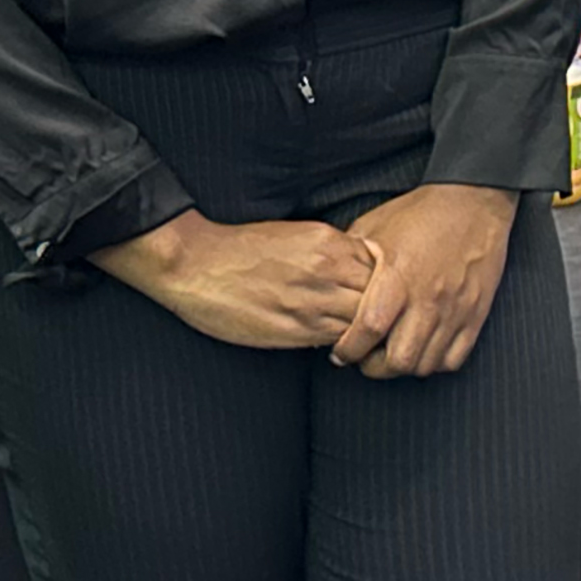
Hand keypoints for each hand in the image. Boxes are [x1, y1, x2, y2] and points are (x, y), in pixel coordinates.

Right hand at [105, 209, 378, 348]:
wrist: (194, 264)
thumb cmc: (241, 249)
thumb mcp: (295, 235)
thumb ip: (330, 253)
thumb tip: (359, 272)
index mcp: (328, 242)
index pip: (382, 266)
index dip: (386, 284)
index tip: (381, 294)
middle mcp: (327, 270)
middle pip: (382, 296)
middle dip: (385, 309)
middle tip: (384, 321)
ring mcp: (313, 301)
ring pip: (364, 322)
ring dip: (367, 331)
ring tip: (366, 337)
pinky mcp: (295, 329)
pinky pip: (338, 340)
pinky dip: (345, 344)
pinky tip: (341, 345)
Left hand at [334, 183, 516, 377]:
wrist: (473, 201)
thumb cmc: (420, 213)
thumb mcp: (374, 228)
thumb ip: (351, 260)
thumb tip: (328, 282)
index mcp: (397, 277)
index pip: (368, 330)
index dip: (350, 350)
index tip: (341, 353)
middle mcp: (427, 299)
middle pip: (399, 360)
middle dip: (376, 367)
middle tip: (367, 358)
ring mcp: (454, 309)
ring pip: (426, 364)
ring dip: (405, 366)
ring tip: (394, 353)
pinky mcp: (475, 314)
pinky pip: (454, 359)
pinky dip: (435, 361)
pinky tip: (424, 348)